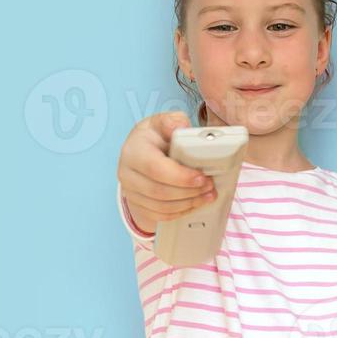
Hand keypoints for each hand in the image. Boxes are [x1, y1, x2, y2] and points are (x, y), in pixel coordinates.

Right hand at [117, 110, 216, 233]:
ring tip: (207, 195)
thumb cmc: (156, 136)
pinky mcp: (136, 204)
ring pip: (161, 206)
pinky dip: (180, 212)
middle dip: (189, 192)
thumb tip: (182, 126)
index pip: (155, 168)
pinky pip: (159, 216)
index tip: (202, 177)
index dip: (181, 176)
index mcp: (134, 150)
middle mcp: (127, 172)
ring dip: (188, 203)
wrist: (142, 151)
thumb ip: (173, 122)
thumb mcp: (164, 122)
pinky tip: (194, 204)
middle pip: (159, 191)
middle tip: (209, 186)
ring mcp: (129, 191)